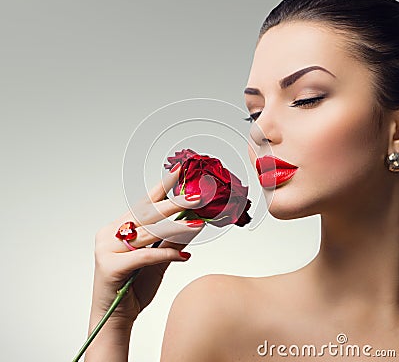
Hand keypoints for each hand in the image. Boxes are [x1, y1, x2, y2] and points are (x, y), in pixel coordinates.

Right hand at [89, 163, 204, 327]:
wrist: (114, 320)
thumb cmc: (133, 288)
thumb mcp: (157, 261)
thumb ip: (171, 241)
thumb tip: (193, 223)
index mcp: (118, 228)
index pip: (143, 204)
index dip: (161, 188)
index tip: (178, 173)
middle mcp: (109, 234)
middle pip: (146, 215)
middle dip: (173, 203)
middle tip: (195, 194)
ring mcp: (107, 249)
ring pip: (147, 233)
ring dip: (176, 227)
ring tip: (197, 220)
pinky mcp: (110, 266)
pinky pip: (145, 255)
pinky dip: (166, 255)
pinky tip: (184, 256)